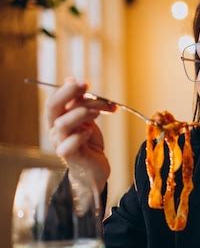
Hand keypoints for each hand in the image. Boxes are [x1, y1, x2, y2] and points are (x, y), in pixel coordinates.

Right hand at [47, 78, 110, 193]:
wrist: (94, 168)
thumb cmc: (89, 142)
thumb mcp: (86, 119)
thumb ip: (80, 102)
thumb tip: (70, 79)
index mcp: (57, 120)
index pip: (54, 100)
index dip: (67, 90)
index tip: (85, 84)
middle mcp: (55, 131)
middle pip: (53, 108)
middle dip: (69, 94)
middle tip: (87, 87)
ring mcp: (60, 144)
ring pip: (63, 123)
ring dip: (81, 113)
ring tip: (98, 113)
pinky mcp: (70, 156)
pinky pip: (69, 144)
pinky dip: (81, 135)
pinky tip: (90, 132)